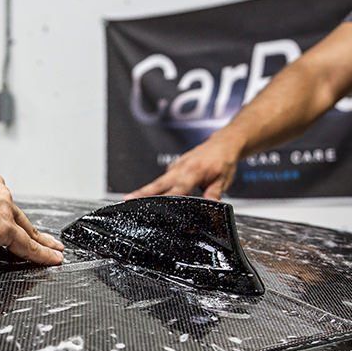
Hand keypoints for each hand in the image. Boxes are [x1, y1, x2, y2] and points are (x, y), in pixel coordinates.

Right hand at [0, 165, 63, 265]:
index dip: (5, 214)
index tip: (8, 220)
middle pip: (19, 216)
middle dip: (32, 228)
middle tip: (46, 238)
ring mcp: (2, 210)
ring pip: (26, 230)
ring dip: (41, 241)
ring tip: (54, 251)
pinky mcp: (4, 229)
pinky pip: (28, 245)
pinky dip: (42, 254)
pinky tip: (53, 260)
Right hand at [126, 135, 242, 200]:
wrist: (225, 142)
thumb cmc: (224, 160)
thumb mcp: (223, 180)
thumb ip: (214, 194)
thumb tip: (210, 208)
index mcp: (193, 172)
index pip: (175, 190)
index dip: (162, 199)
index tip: (149, 205)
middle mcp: (181, 168)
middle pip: (158, 184)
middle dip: (141, 192)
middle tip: (126, 199)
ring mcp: (176, 166)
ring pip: (158, 181)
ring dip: (144, 190)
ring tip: (129, 199)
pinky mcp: (175, 167)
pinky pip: (163, 179)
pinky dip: (156, 187)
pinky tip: (149, 196)